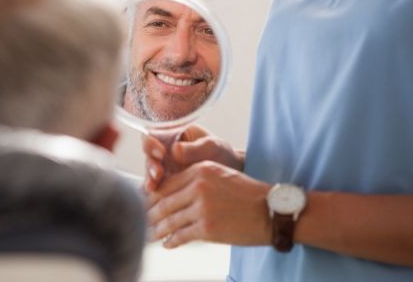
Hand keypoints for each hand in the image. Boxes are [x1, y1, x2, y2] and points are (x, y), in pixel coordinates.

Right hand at [142, 125, 243, 191]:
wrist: (231, 175)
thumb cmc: (222, 155)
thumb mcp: (212, 147)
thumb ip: (194, 148)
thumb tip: (175, 150)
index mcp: (173, 134)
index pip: (154, 134)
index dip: (152, 143)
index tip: (161, 152)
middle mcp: (165, 150)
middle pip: (148, 155)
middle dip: (150, 164)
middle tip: (158, 173)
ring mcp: (164, 168)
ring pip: (149, 172)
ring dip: (150, 179)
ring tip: (154, 186)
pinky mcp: (166, 184)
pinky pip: (156, 188)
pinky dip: (154, 193)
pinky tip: (155, 197)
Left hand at [147, 161, 270, 247]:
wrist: (272, 211)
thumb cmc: (248, 194)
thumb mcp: (220, 176)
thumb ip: (196, 181)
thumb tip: (172, 194)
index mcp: (200, 169)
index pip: (167, 183)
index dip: (152, 196)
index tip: (144, 203)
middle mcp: (198, 186)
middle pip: (164, 201)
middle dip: (149, 214)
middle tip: (140, 221)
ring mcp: (202, 208)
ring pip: (169, 220)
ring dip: (156, 230)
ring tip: (148, 235)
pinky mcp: (207, 228)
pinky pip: (181, 235)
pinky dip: (171, 241)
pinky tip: (167, 244)